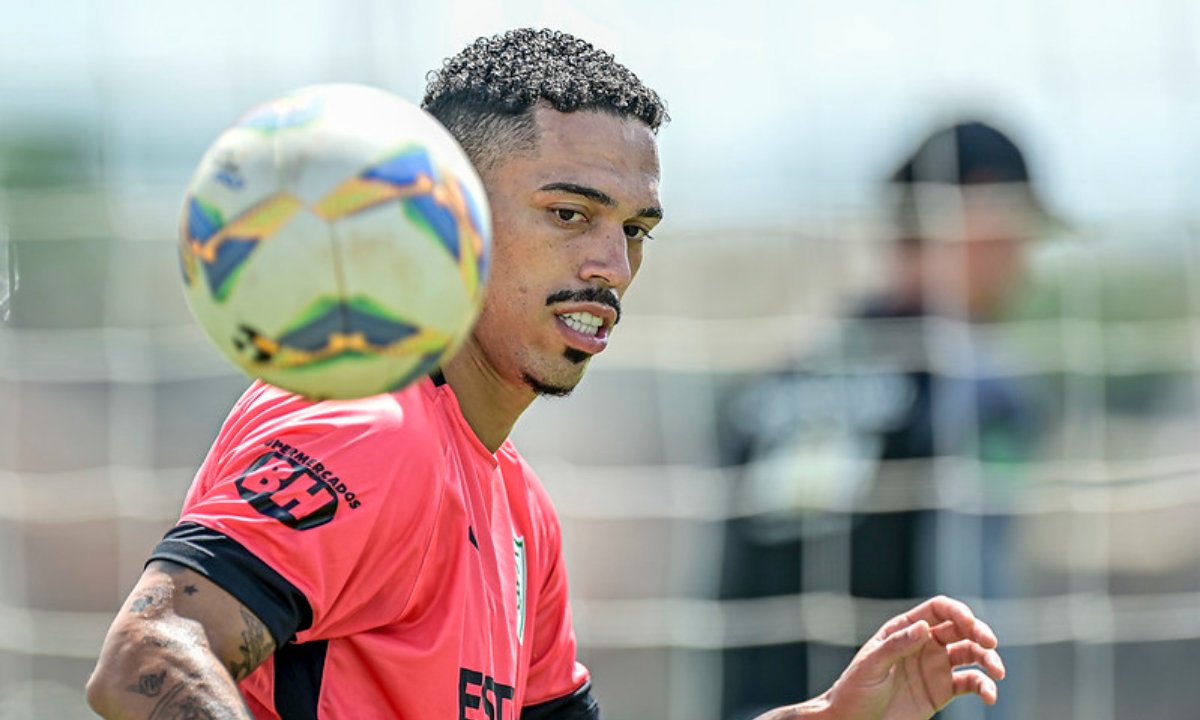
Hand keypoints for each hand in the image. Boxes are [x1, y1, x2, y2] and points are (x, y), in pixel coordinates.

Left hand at [821, 595, 1004, 719]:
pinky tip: (989, 695)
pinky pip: (970, 683)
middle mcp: (924, 643)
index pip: (938, 610)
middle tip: (990, 643)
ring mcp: (935, 666)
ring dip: (988, 659)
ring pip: (970, 654)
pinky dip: (984, 686)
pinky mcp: (942, 691)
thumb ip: (897, 645)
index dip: (957, 611)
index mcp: (904, 629)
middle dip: (979, 632)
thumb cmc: (855, 689)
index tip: (970, 623)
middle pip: (960, 629)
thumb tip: (924, 627)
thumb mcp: (871, 665)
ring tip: (998, 672)